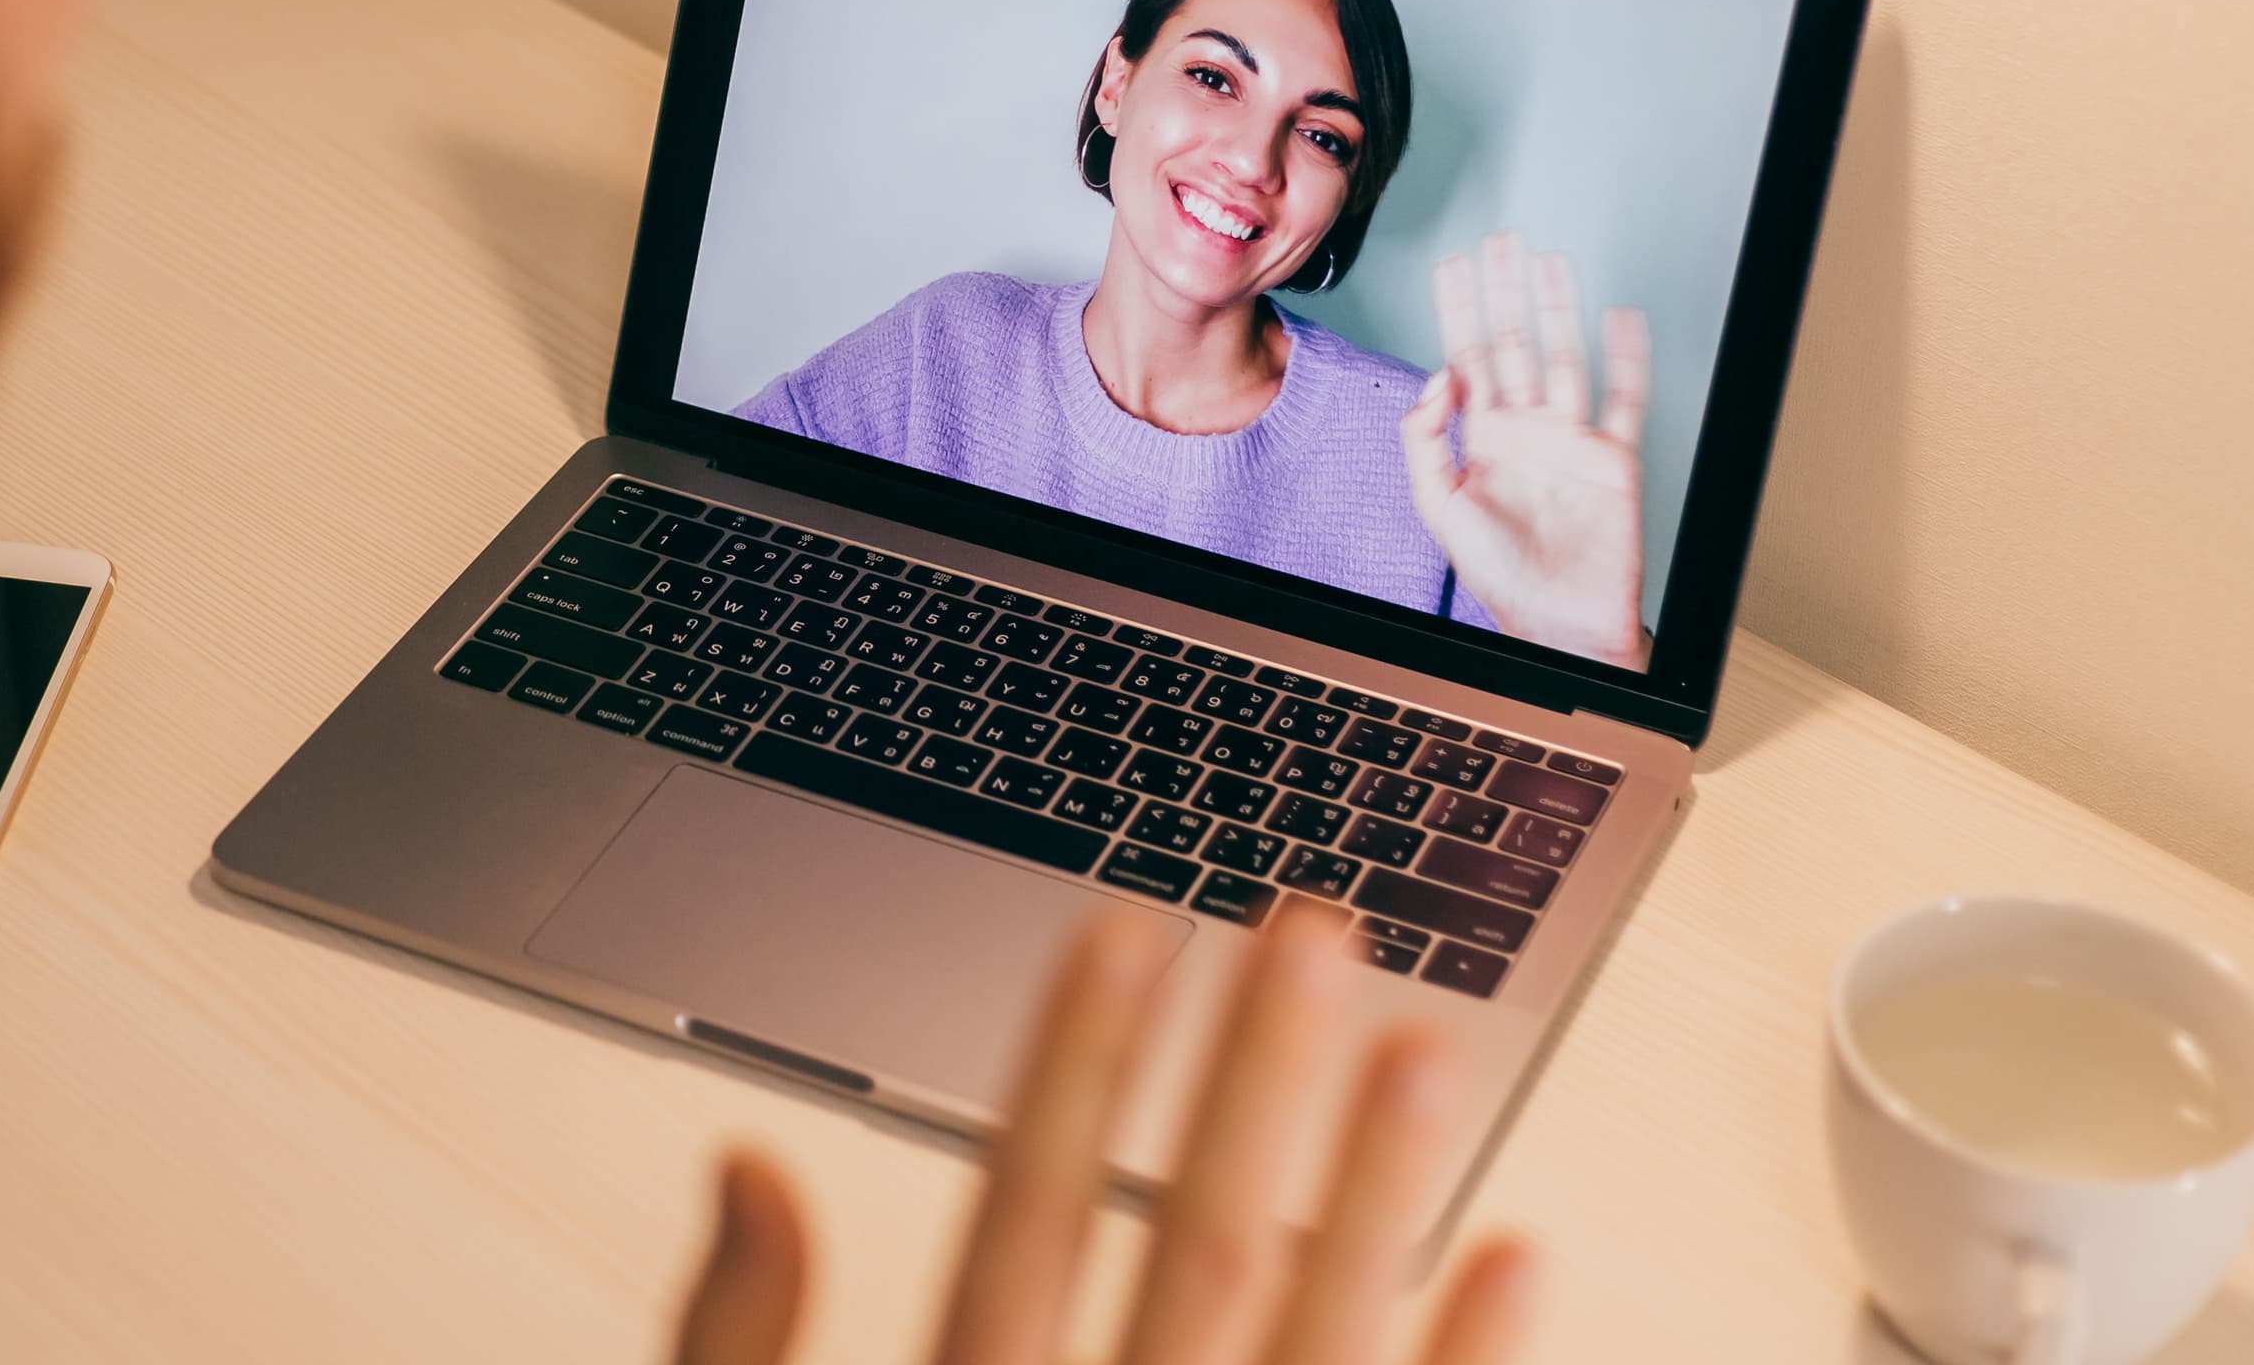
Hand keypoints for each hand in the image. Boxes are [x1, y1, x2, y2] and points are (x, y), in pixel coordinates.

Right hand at [673, 902, 1537, 1364]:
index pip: (1023, 1220)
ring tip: (1428, 1045)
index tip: (1120, 930)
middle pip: (1196, 1256)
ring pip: (1315, 1350)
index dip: (1075, 1070)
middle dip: (1257, 1080)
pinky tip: (1517, 1258)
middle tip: (1314, 930)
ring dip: (1381, 1193)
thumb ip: (736, 1342)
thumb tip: (750, 1171)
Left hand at [1395, 232, 1649, 666]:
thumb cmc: (1499, 575)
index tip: (1454, 265)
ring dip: (1558, 309)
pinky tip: (1621, 319)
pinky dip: (1627, 357)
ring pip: (1563, 356)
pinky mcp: (1613, 458)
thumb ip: (1425, 440)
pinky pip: (1623, 398)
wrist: (1558, 623)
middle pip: (1513, 342)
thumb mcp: (1439, 507)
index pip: (1465, 355)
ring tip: (1550, 262)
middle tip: (1501, 240)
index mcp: (1482, 437)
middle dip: (1505, 291)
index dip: (1458, 309)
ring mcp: (1571, 439)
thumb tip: (1436, 377)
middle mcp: (1526, 428)